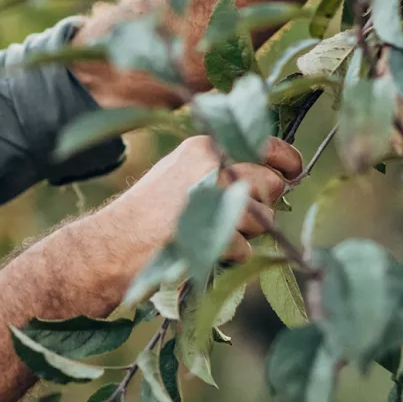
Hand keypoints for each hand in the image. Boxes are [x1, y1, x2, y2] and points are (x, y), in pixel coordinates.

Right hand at [83, 135, 303, 288]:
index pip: (266, 144)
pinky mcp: (213, 231)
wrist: (109, 245)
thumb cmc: (147, 214)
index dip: (286, 161)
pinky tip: (200, 250)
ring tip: (208, 234)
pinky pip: (246, 249)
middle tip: (233, 218)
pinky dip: (228, 257)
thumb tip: (277, 177)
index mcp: (204, 145)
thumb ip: (223, 169)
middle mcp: (213, 163)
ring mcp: (213, 197)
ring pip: (264, 220)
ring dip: (245, 235)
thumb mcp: (182, 174)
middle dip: (262, 205)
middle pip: (272, 184)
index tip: (292, 172)